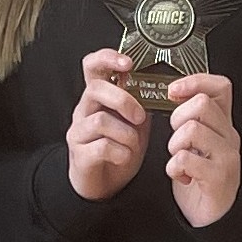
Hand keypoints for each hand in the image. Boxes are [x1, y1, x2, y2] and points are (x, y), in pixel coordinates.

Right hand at [67, 49, 149, 199]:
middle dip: (124, 101)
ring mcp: (79, 132)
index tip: (128, 63)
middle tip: (139, 117)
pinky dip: (120, 153)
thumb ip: (141, 103)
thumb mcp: (135, 122)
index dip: (107, 58)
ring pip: (100, 121)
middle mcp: (84, 110)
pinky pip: (102, 147)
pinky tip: (124, 157)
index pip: (92, 66)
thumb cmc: (118, 149)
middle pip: (95, 89)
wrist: (102, 184)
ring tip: (133, 145)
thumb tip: (161, 86)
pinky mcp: (80, 154)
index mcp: (99, 97)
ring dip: (126, 134)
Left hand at [165, 73, 240, 228]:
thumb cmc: (200, 178)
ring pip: (192, 129)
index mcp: (222, 124)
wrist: (213, 216)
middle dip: (177, 118)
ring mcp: (227, 156)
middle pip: (202, 104)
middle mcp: (229, 137)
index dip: (196, 81)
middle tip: (177, 138)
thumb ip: (190, 119)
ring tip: (178, 159)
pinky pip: (186, 159)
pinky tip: (181, 176)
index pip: (220, 86)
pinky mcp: (219, 176)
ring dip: (174, 145)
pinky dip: (174, 168)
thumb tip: (173, 93)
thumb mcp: (197, 142)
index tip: (174, 91)